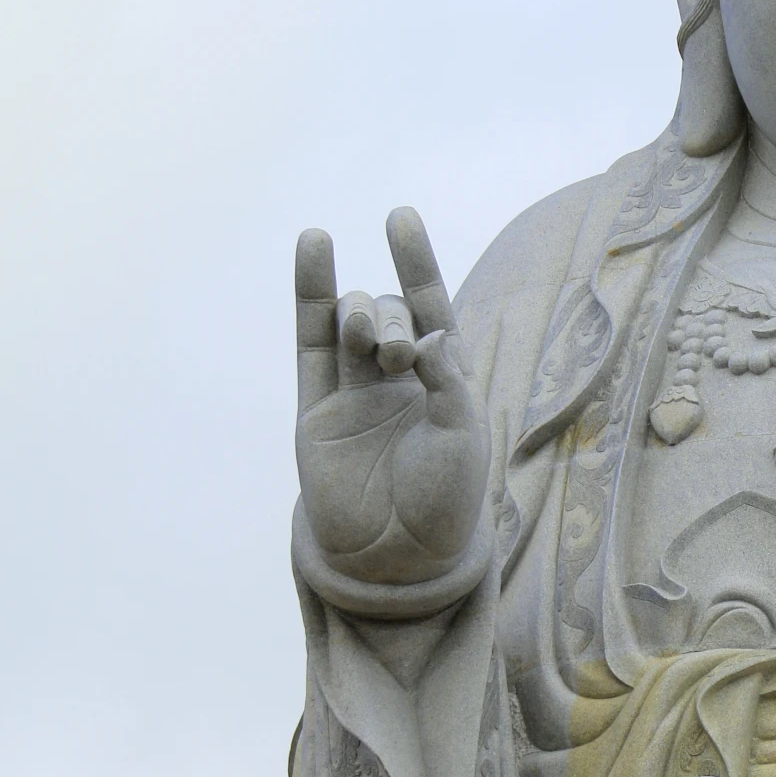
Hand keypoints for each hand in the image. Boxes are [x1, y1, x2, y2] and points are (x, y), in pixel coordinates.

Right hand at [295, 208, 489, 584]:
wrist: (398, 558)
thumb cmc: (445, 501)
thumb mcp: (464, 435)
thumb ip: (448, 379)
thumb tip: (427, 333)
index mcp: (444, 380)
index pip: (431, 307)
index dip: (416, 263)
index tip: (399, 217)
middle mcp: (399, 380)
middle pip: (391, 315)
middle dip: (395, 320)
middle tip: (401, 358)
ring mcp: (355, 391)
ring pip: (351, 322)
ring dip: (363, 315)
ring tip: (372, 340)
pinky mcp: (318, 408)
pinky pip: (310, 341)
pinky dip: (311, 292)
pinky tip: (313, 243)